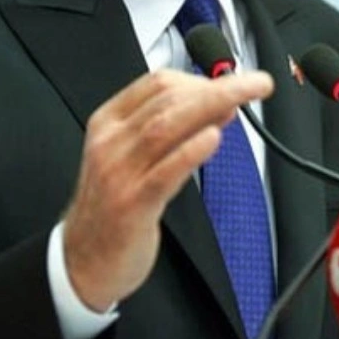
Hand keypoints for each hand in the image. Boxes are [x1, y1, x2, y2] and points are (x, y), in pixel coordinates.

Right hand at [62, 68, 273, 311]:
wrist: (82, 261)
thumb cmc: (114, 206)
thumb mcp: (138, 158)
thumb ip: (176, 131)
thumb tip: (223, 105)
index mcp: (109, 124)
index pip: (157, 84)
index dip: (202, 77)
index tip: (235, 80)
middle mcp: (111, 143)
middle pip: (168, 101)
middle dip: (218, 87)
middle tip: (256, 84)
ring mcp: (119, 173)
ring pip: (166, 127)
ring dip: (212, 107)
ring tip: (243, 100)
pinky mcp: (131, 205)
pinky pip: (164, 171)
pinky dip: (191, 150)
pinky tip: (214, 138)